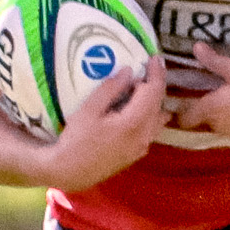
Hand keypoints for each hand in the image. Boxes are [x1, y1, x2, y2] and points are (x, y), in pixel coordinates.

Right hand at [43, 57, 166, 191]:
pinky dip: (150, 114)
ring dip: (154, 101)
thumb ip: (110, 89)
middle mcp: (144, 136)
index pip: (153, 92)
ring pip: (158, 118)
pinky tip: (140, 108)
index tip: (155, 58)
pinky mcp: (137, 153)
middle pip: (158, 105)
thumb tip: (129, 71)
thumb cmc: (76, 140)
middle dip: (156, 84)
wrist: (71, 172)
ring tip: (145, 86)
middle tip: (151, 68)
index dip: (156, 73)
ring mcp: (142, 147)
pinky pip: (152, 129)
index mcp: (133, 123)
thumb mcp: (89, 110)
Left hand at [169, 43, 229, 141]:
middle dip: (203, 111)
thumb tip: (195, 47)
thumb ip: (214, 61)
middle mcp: (218, 127)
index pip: (184, 119)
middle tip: (209, 94)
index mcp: (210, 110)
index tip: (182, 100)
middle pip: (202, 123)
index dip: (180, 112)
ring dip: (221, 117)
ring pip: (220, 127)